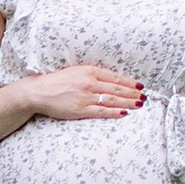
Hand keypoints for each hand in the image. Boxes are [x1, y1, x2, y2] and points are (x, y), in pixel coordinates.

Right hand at [26, 64, 143, 121]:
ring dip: (128, 102)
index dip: (130, 82)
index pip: (115, 77)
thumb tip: (111, 79)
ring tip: (139, 104)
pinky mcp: (80, 109)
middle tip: (144, 96)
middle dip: (133, 93)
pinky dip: (114, 112)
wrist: (39, 91)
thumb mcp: (77, 71)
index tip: (140, 85)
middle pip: (117, 88)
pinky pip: (101, 111)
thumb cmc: (58, 81)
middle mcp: (90, 83)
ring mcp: (86, 97)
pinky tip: (124, 112)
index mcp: (90, 71)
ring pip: (112, 99)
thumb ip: (93, 74)